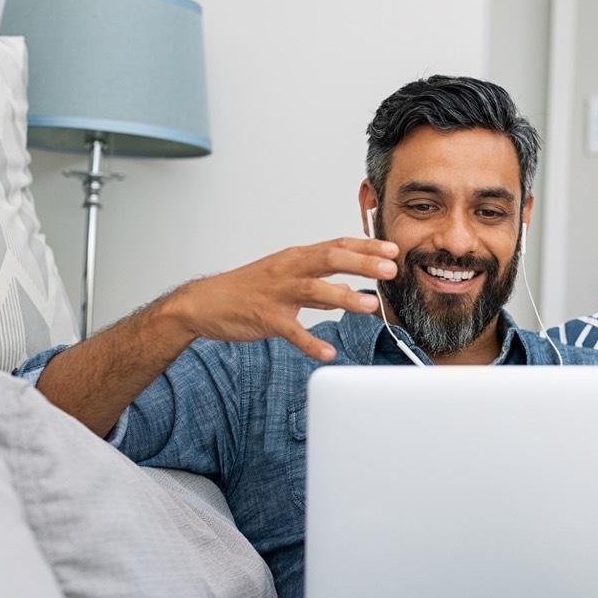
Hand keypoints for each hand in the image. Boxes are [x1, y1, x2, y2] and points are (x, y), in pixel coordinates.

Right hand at [166, 237, 399, 360]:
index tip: (393, 250)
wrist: (204, 303)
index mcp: (297, 257)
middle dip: (363, 263)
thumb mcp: (287, 279)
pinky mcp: (266, 317)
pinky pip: (292, 330)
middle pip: (330, 259)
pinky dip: (310, 342)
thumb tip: (351, 291)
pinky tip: (328, 352)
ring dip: (344, 298)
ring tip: (370, 306)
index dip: (367, 247)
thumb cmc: (248, 289)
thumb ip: (321, 286)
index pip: (338, 245)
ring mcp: (277, 292)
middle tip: (391, 270)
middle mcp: (289, 269)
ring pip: (314, 290)